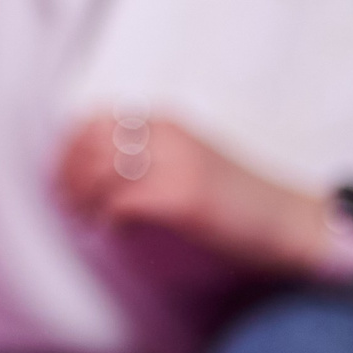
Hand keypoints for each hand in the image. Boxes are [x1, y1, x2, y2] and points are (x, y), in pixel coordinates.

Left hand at [55, 111, 330, 277]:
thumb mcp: (188, 157)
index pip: (92, 122)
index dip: (67, 149)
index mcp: (166, 123)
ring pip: (99, 174)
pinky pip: (121, 205)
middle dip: (67, 176)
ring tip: (85, 219)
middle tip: (65, 204)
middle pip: (87, 146)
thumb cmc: (236, 197)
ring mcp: (176, 166)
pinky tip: (113, 230)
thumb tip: (85, 165)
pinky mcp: (183, 199)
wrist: (292, 222)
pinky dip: (107, 219)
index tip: (60, 175)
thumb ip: (146, 152)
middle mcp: (168, 136)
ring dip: (82, 199)